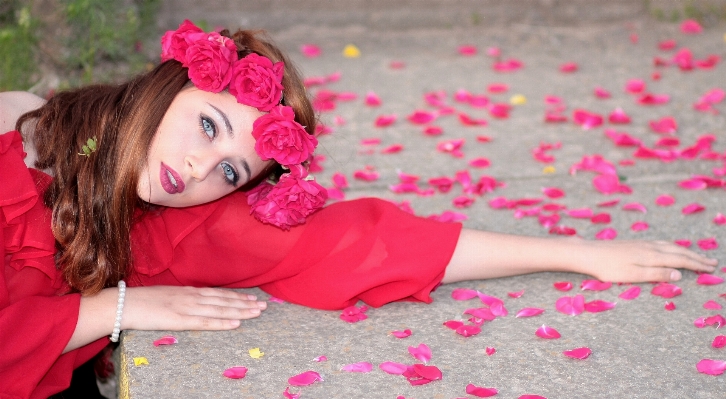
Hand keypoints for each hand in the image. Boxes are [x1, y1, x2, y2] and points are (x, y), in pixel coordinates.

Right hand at [122, 285, 266, 330]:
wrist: (121, 303)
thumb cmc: (141, 301)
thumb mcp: (167, 295)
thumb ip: (182, 298)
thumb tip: (195, 301)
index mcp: (188, 291)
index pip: (218, 294)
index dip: (236, 297)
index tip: (252, 298)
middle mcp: (191, 297)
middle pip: (223, 300)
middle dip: (245, 303)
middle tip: (264, 305)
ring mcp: (186, 307)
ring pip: (219, 310)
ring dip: (240, 311)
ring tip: (257, 312)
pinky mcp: (179, 319)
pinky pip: (205, 322)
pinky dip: (222, 323)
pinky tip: (236, 323)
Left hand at [572, 238, 717, 282]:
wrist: (589, 253)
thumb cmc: (608, 268)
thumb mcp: (632, 275)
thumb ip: (656, 275)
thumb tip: (679, 275)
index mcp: (652, 256)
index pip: (680, 260)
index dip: (696, 265)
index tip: (711, 268)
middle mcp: (650, 247)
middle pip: (679, 252)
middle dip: (696, 258)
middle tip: (713, 262)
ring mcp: (643, 243)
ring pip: (671, 246)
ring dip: (687, 251)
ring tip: (698, 256)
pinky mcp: (636, 243)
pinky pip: (662, 243)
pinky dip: (674, 246)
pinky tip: (673, 248)